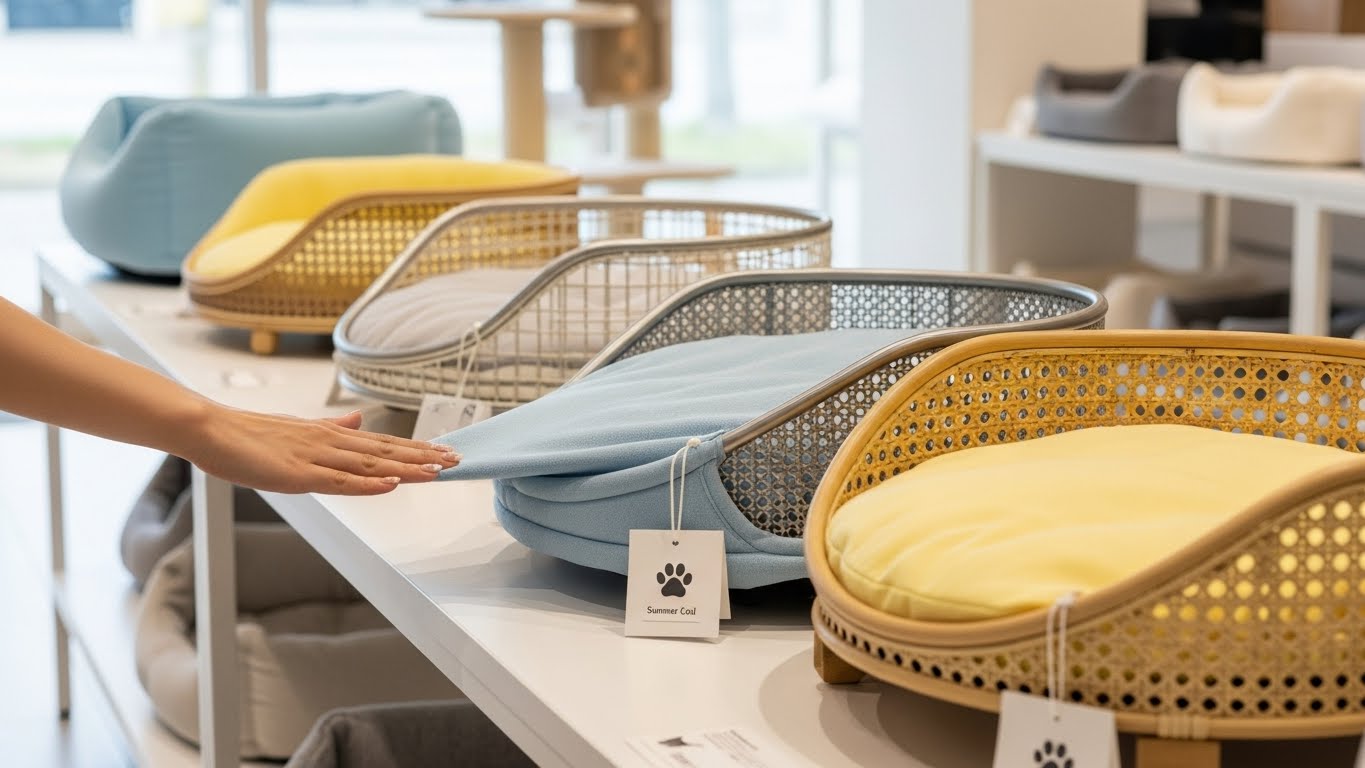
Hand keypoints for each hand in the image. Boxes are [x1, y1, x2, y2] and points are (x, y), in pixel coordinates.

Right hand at [182, 407, 459, 495]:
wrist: (210, 429)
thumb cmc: (250, 434)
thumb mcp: (298, 429)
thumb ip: (330, 428)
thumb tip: (357, 420)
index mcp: (330, 435)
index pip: (382, 443)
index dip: (415, 448)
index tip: (444, 451)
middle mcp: (329, 443)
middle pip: (385, 451)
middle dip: (422, 457)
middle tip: (456, 460)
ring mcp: (315, 458)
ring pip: (369, 464)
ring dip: (405, 468)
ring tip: (436, 471)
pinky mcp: (297, 474)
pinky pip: (338, 481)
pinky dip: (365, 483)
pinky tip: (389, 484)